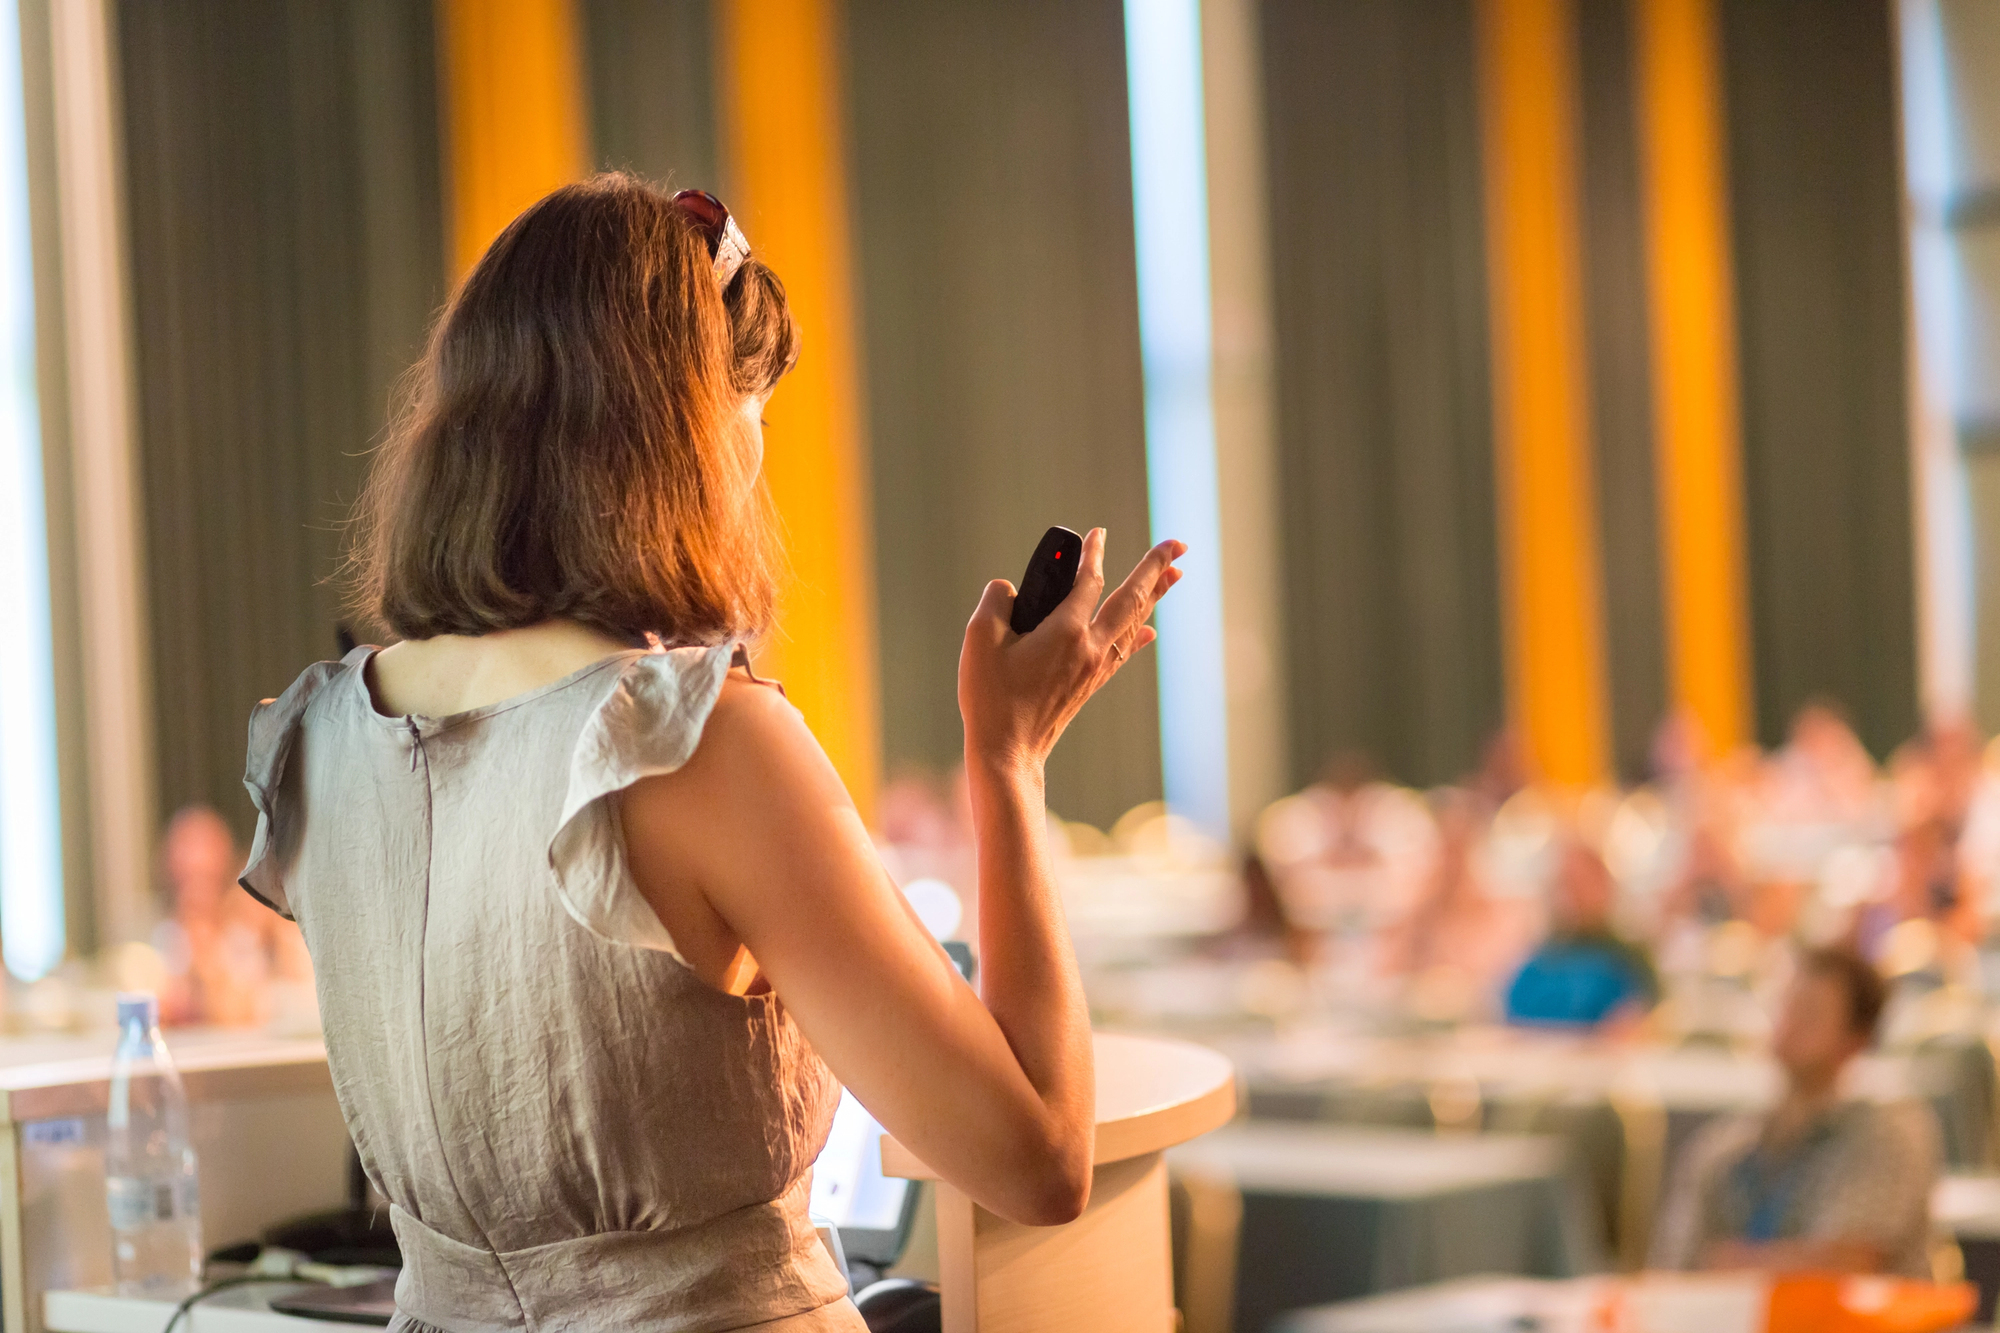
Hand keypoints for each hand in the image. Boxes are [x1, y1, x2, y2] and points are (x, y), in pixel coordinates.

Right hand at [959, 529, 1184, 776]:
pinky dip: (1138, 634)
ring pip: (1133, 623)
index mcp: (1065, 632)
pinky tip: (1149, 629)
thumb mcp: (978, 640)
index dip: (1093, 553)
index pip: (1088, 581)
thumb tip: (1010, 589)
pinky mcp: (1090, 685)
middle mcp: (1090, 648)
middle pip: (1131, 599)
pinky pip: (1123, 652)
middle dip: (1155, 568)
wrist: (1008, 751)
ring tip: (1174, 573)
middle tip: (1178, 545)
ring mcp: (1094, 668)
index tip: (1098, 533)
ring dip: (1154, 595)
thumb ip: (996, 601)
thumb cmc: (991, 698)